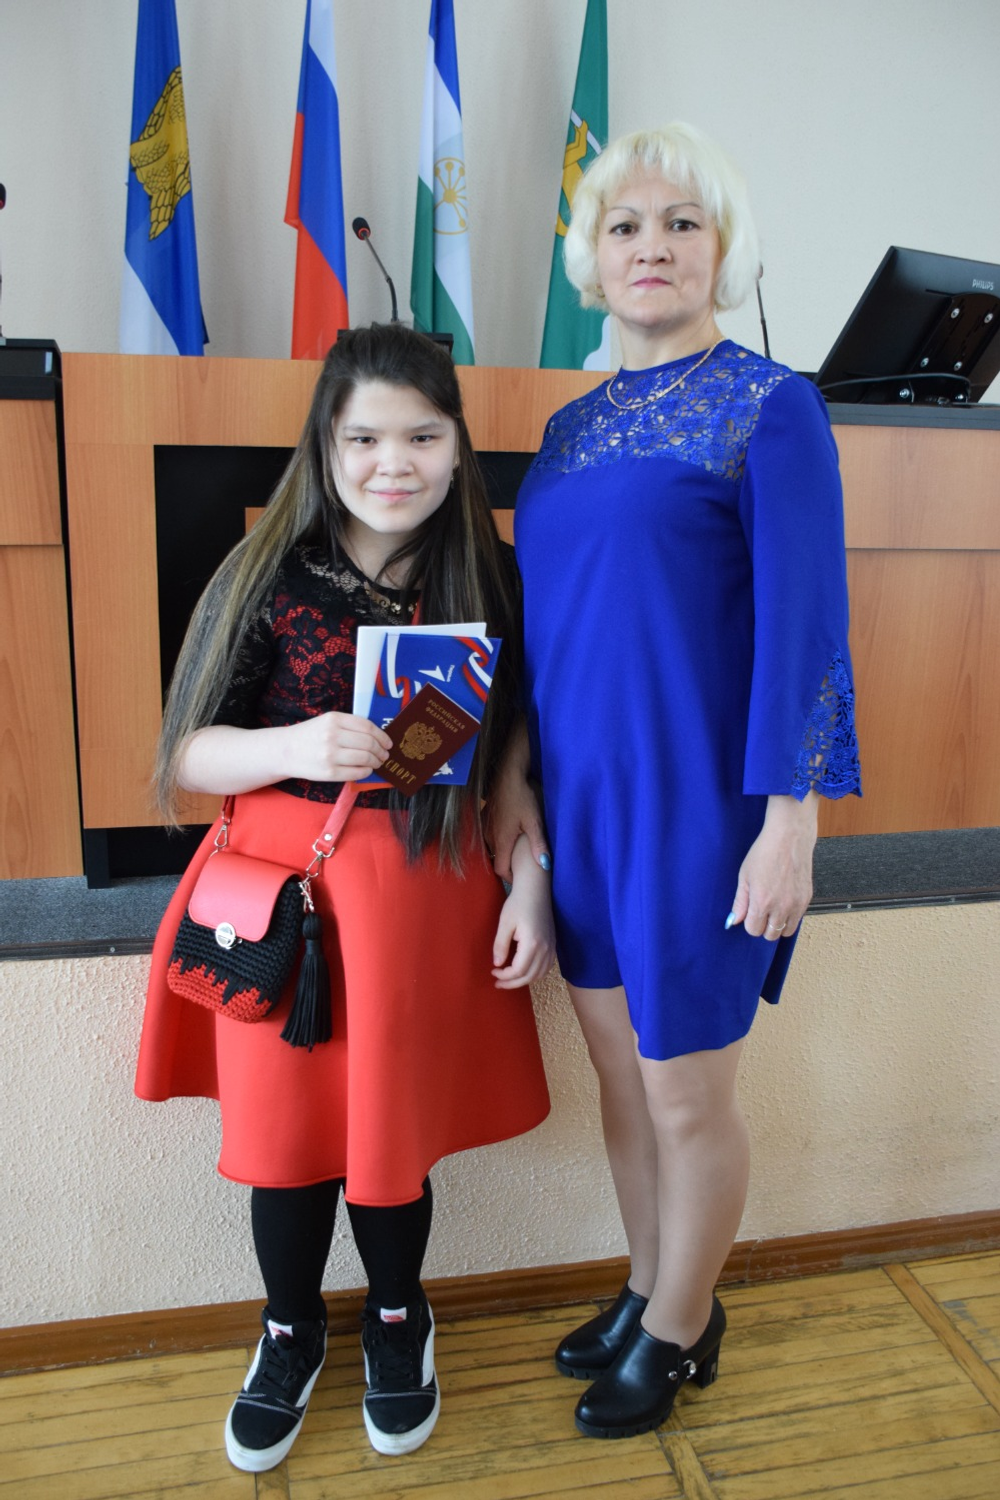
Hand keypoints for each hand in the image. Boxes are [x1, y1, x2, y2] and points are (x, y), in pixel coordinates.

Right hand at [283, 712, 391, 783]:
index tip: (388, 742)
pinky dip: (366, 771)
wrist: (286, 751)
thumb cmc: (310, 735)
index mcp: (334, 719)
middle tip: (384, 755)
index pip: (367, 726)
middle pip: (369, 743)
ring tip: (377, 762)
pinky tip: (366, 769)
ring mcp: (331, 755)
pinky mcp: (329, 772)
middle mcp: (332, 736)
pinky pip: (357, 772)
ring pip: (365, 758)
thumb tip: (378, 736)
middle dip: (381, 751)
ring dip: (376, 761)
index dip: (382, 735)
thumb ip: (349, 725)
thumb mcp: (327, 721)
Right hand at [486, 719, 550, 881]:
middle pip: (496, 859)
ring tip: (518, 851)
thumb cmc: (521, 796)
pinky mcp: (487, 817)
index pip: (501, 869)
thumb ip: (538, 844)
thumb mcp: (534, 820)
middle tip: (522, 866)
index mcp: (502, 840)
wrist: (506, 774)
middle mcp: (490, 836)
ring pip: (493, 847)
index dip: (510, 877)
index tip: (521, 877)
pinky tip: (511, 833)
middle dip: (508, 865)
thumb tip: (545, 866)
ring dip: (504, 852)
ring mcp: (486, 826)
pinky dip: (500, 840)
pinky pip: (491, 836)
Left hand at [491, 836, 555, 987]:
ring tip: (509, 979)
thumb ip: (500, 945)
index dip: (504, 976)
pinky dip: (535, 973)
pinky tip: (524, 971)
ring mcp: (551, 947)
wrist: (536, 890)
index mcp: (532, 943)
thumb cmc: (518, 904)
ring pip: (540, 974)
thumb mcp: (504, 923)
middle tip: (498, 982)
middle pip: (530, 976)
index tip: (493, 972)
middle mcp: (545, 948)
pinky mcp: (553, 944)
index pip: (518, 971)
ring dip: (524, 980)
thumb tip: (497, 965)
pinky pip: (546, 967)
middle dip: (512, 983)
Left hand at [727, 793, 818, 939]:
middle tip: (761, 911)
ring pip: (786, 932)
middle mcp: (781, 907)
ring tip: (773, 910)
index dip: (749, 922)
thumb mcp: (744, 876)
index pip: (753, 930)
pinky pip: (798, 920)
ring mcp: (796, 904)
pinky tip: (784, 902)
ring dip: (778, 925)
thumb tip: (733, 922)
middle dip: (763, 927)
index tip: (750, 912)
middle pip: (770, 935)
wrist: (789, 837)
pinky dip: (790, 917)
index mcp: (762, 902)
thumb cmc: (764, 853)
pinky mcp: (807, 899)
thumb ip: (739, 902)